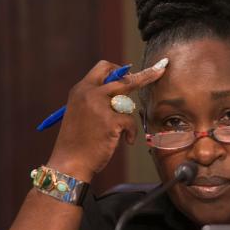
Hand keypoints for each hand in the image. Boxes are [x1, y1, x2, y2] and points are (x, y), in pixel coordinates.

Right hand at [47, 59, 167, 180]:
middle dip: (145, 76)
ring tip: (114, 133)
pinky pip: (131, 122)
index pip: (104, 67)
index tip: (132, 72)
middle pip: (124, 78)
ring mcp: (99, 105)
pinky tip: (125, 141)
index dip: (119, 70)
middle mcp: (89, 93)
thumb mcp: (81, 112)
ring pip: (128, 104)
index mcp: (80, 89)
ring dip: (126, 118)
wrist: (70, 162)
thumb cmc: (77, 142)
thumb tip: (124, 90)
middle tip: (159, 71)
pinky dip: (131, 133)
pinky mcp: (110, 121)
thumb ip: (97, 99)